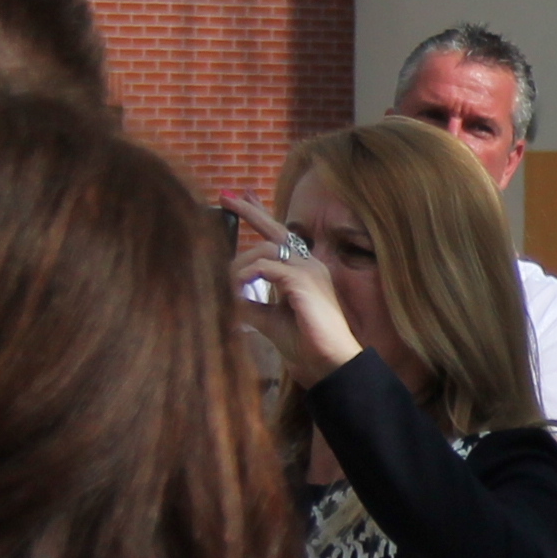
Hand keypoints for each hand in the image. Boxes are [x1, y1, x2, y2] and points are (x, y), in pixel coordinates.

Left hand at [223, 198, 359, 386]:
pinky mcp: (303, 281)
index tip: (243, 199)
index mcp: (305, 270)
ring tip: (230, 286)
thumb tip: (228, 292)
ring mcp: (309, 270)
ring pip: (264, 250)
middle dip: (250, 212)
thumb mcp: (270, 318)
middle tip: (227, 197)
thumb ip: (251, 301)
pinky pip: (265, 267)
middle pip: (276, 230)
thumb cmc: (305, 343)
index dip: (261, 217)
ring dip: (240, 266)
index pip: (281, 238)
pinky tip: (238, 288)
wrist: (329, 360)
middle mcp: (309, 264)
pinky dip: (247, 276)